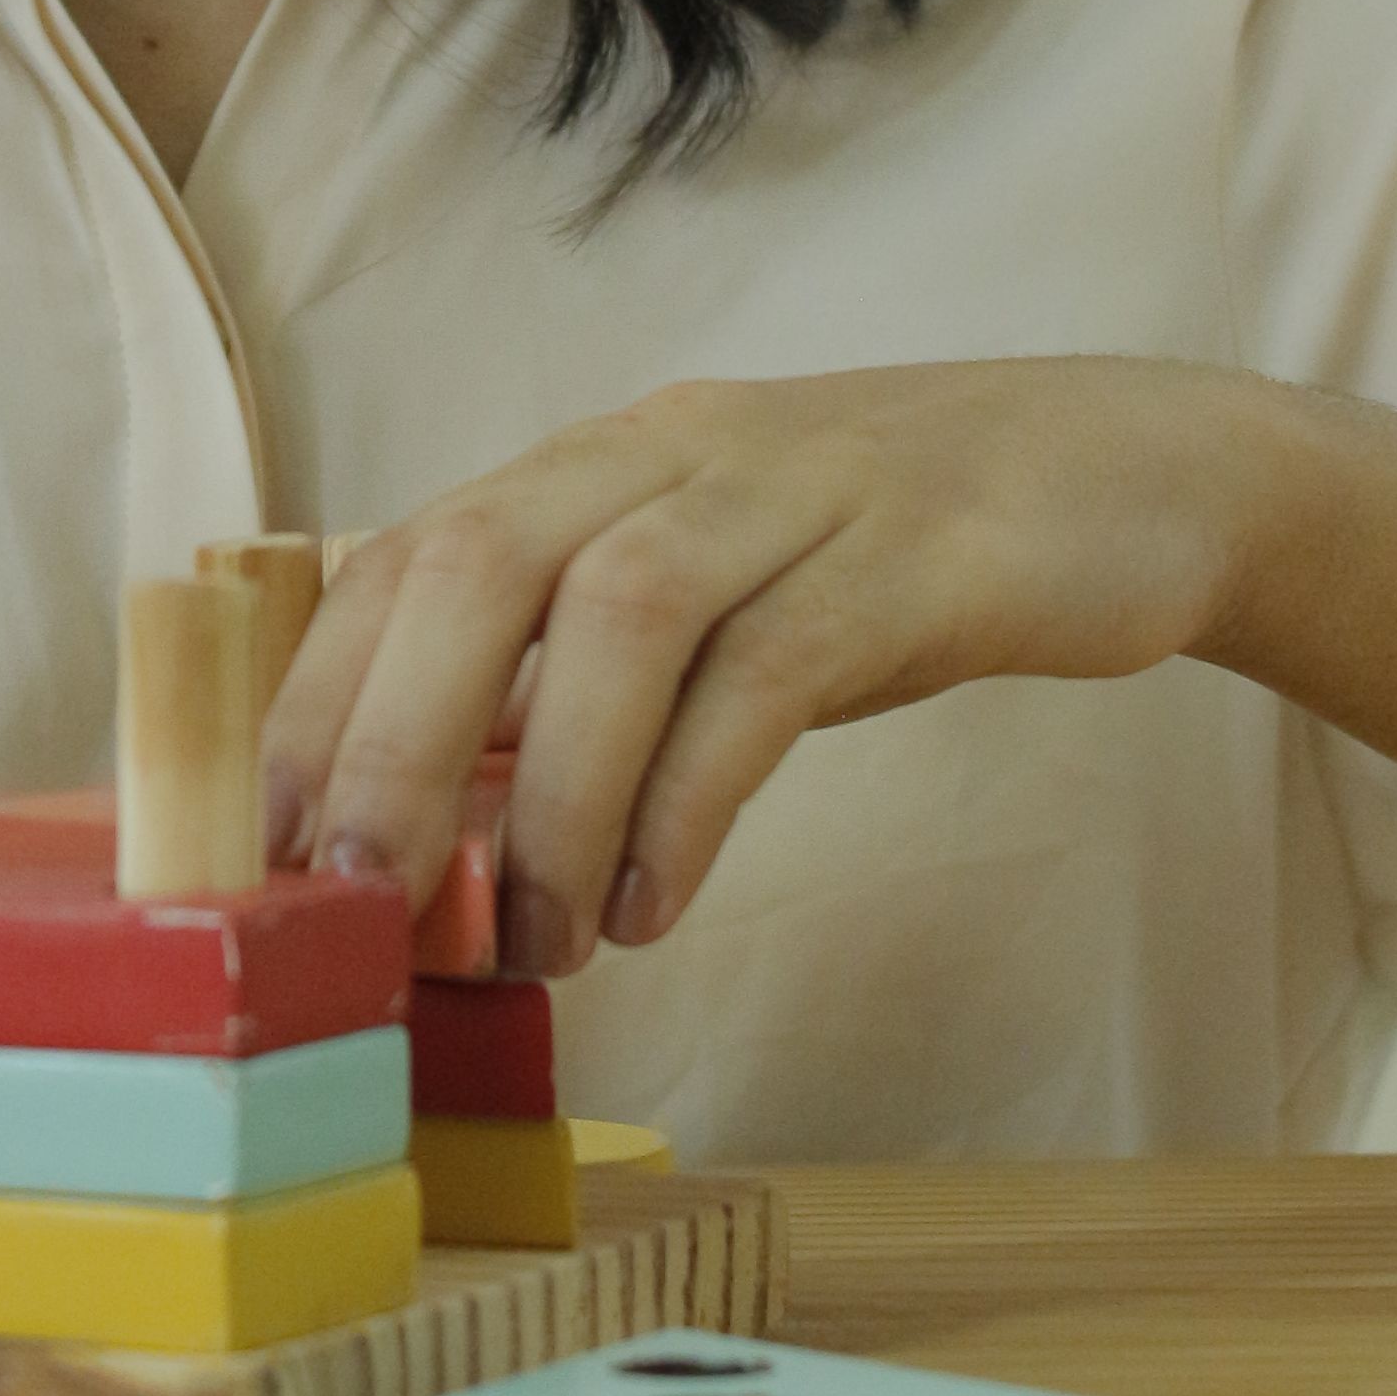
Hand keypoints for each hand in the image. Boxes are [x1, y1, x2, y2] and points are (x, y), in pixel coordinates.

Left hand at [265, 359, 1315, 974]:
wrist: (1133, 473)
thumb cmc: (884, 564)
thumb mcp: (708, 601)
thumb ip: (576, 687)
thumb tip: (427, 834)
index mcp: (597, 465)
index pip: (406, 550)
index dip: (317, 690)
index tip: (262, 843)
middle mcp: (671, 453)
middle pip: (478, 559)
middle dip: (390, 736)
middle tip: (354, 901)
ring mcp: (798, 490)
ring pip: (620, 607)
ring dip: (549, 789)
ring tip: (536, 942)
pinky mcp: (918, 553)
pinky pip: (776, 666)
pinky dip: (694, 792)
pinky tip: (657, 899)